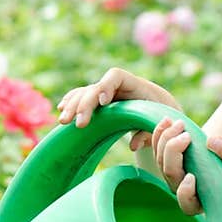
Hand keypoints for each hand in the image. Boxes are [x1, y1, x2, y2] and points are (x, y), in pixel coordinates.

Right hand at [57, 66, 180, 151]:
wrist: (157, 106)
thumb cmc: (160, 113)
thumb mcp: (158, 122)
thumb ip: (148, 132)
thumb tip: (133, 145)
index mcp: (133, 84)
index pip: (116, 76)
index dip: (107, 86)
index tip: (103, 102)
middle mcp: (116, 85)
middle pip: (95, 88)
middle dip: (85, 105)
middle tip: (79, 124)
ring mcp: (104, 91)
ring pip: (84, 93)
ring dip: (72, 106)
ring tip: (63, 122)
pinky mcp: (97, 100)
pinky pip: (81, 97)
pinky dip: (71, 102)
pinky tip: (62, 109)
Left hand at [152, 120, 221, 216]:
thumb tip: (212, 142)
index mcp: (201, 199)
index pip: (187, 204)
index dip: (185, 192)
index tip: (192, 176)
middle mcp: (182, 190)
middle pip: (170, 174)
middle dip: (174, 152)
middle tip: (187, 135)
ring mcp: (172, 175)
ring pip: (161, 159)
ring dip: (167, 139)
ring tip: (181, 123)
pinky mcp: (166, 160)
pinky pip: (156, 148)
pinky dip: (160, 133)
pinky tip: (168, 121)